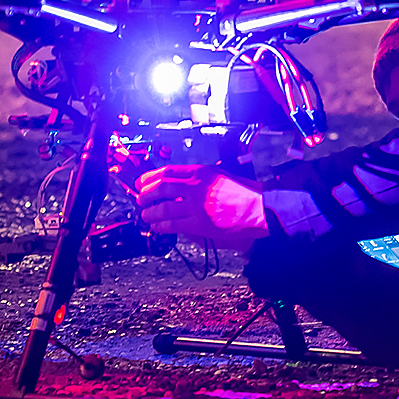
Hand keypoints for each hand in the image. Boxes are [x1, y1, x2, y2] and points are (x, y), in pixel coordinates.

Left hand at [134, 164, 267, 249]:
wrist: (259, 208)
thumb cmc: (244, 192)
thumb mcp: (219, 175)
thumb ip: (199, 178)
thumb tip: (178, 183)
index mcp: (201, 172)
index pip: (167, 172)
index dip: (150, 177)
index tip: (142, 182)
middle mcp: (196, 187)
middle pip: (161, 188)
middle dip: (146, 195)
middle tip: (140, 199)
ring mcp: (196, 206)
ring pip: (163, 208)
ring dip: (150, 212)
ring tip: (145, 215)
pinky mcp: (199, 224)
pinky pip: (173, 224)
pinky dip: (161, 226)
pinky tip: (156, 226)